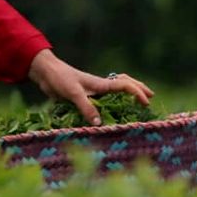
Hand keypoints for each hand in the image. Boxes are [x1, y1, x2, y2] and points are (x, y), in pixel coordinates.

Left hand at [27, 49, 153, 125]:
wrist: (45, 73)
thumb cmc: (60, 78)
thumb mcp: (73, 93)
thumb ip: (86, 107)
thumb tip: (99, 123)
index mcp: (101, 84)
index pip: (125, 85)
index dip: (137, 92)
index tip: (146, 102)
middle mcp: (100, 87)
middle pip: (125, 84)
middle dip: (139, 89)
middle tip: (151, 97)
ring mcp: (93, 92)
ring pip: (115, 92)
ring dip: (127, 96)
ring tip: (137, 104)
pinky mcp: (84, 97)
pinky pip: (102, 101)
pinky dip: (111, 104)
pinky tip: (112, 112)